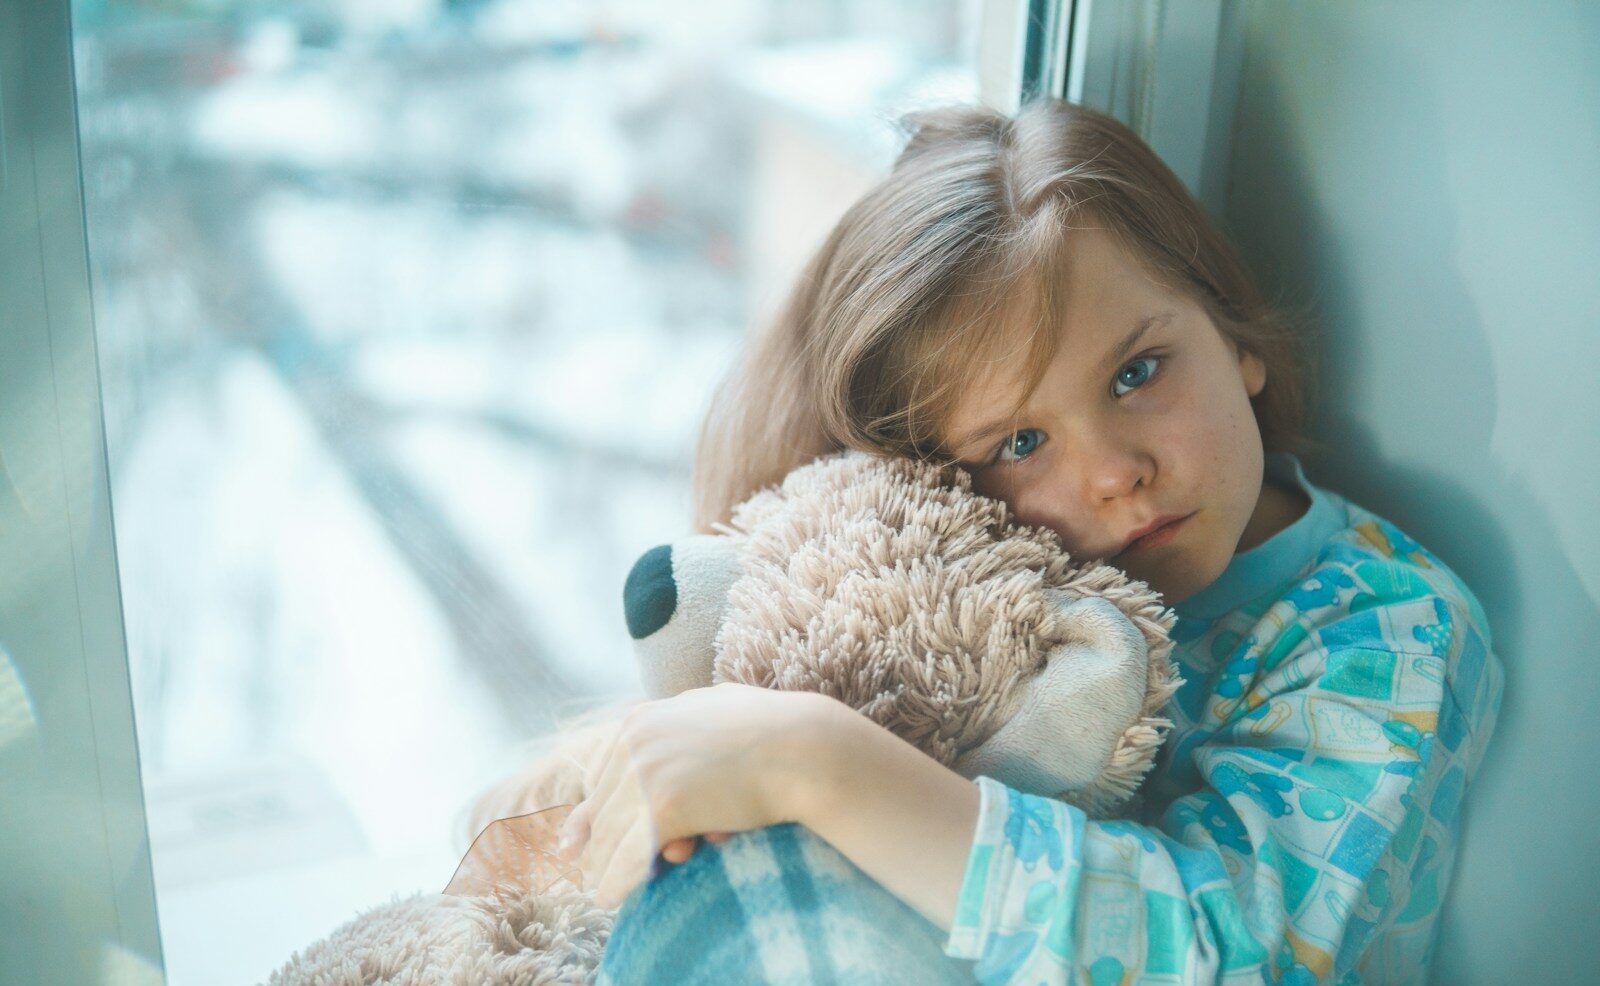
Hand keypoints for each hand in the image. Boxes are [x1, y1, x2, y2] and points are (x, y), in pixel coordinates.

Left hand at [554, 682, 840, 908]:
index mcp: (640, 720)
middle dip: (604, 841)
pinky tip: (611, 896)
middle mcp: (634, 742)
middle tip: (598, 869)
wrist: (803, 748)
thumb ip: (669, 721)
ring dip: (607, 867)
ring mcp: (647, 773)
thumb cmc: (766, 731)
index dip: (597, 813)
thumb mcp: (705, 711)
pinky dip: (617, 882)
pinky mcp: (664, 807)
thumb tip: (636, 718)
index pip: (600, 776)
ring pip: (610, 835)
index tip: (582, 841)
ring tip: (605, 889)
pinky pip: (629, 856)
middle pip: (601, 807)